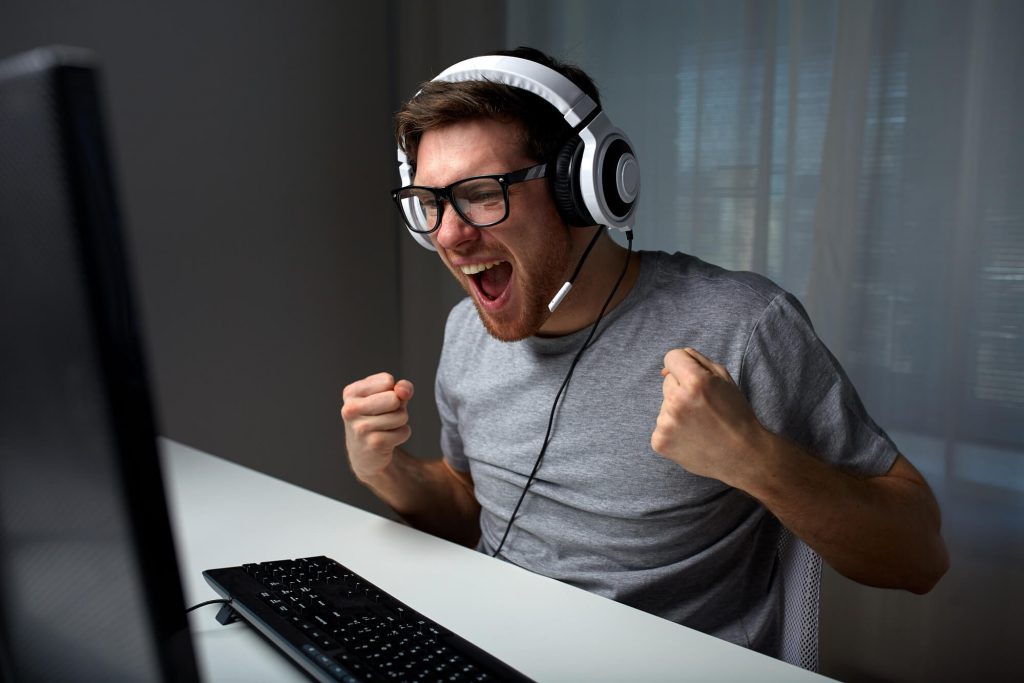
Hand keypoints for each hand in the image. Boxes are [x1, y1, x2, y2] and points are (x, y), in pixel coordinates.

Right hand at [340, 373, 413, 480]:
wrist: (365, 452)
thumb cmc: (378, 417)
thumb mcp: (388, 397)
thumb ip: (401, 388)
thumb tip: (404, 390)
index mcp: (351, 392)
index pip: (387, 381)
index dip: (392, 391)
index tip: (380, 402)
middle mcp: (350, 409)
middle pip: (394, 398)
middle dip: (398, 407)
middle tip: (385, 416)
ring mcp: (360, 428)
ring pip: (401, 415)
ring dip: (400, 422)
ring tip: (385, 428)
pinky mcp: (374, 443)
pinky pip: (404, 431)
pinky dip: (402, 435)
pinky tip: (388, 440)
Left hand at [651, 348, 767, 486]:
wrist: (743, 455)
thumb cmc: (736, 414)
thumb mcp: (724, 378)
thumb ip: (696, 360)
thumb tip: (666, 367)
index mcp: (695, 381)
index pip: (671, 357)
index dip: (683, 365)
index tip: (693, 378)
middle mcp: (677, 400)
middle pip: (667, 382)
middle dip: (682, 389)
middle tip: (703, 407)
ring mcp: (666, 423)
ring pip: (664, 405)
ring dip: (677, 411)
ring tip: (699, 425)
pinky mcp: (660, 441)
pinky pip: (660, 426)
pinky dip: (673, 431)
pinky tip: (691, 437)